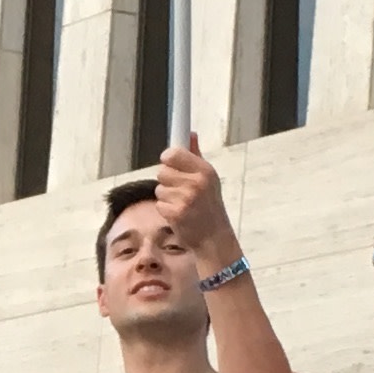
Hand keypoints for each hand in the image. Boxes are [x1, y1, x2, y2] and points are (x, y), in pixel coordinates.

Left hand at [150, 142, 241, 273]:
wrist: (214, 238)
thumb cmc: (210, 206)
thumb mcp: (209, 179)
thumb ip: (196, 155)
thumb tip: (190, 133)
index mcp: (204, 170)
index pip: (173, 153)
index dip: (168, 159)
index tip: (171, 164)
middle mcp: (196, 182)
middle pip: (162, 171)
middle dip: (167, 181)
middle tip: (180, 191)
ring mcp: (186, 198)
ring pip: (159, 189)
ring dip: (166, 197)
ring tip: (182, 204)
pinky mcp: (176, 213)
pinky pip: (159, 204)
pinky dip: (165, 210)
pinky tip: (179, 214)